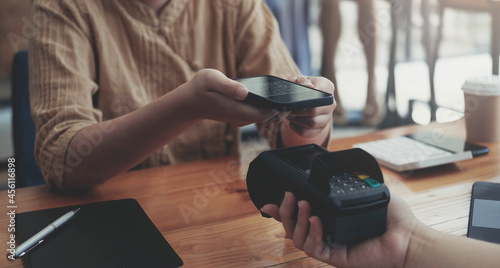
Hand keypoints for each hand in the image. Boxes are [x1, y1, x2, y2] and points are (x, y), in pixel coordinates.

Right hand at [177, 69, 279, 125]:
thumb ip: (227, 85)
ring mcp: (240, 118)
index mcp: (234, 108)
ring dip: (276, 109)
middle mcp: (239, 117)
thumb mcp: (210, 79)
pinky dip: (267, 108)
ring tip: (288, 96)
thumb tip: (244, 92)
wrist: (189, 102)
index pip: (262, 115)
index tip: (289, 99)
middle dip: (281, 109)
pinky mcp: (240, 116)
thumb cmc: (200, 87)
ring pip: (263, 117)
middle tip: (294, 96)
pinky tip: (274, 98)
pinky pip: (258, 115)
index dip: (277, 109)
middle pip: (267, 118)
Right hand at [260, 192, 418, 267]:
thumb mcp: (366, 190)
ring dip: (297, 221)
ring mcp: (331, 246)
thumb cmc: (392, 215)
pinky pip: (315, 249)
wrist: (408, 236)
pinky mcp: (336, 258)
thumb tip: (336, 163)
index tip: (270, 201)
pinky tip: (318, 220)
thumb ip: (349, 179)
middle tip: (287, 197)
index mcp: (330, 219)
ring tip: (305, 205)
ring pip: (299, 239)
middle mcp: (327, 233)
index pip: (300, 216)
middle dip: (284, 213)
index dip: (283, 210)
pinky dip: (313, 233)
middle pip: (293, 227)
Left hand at [283, 75, 334, 137]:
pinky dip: (297, 129)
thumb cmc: (303, 87)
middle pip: (314, 111)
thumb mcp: (299, 80)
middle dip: (297, 111)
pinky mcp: (321, 128)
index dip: (306, 99)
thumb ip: (299, 80)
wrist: (309, 99)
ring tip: (289, 115)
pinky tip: (292, 123)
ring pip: (312, 123)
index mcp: (327, 87)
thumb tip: (305, 86)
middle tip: (288, 109)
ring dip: (297, 120)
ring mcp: (327, 117)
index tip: (295, 100)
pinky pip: (308, 132)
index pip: (319, 94)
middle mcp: (331, 103)